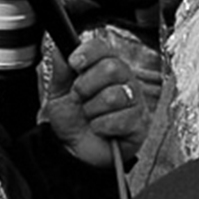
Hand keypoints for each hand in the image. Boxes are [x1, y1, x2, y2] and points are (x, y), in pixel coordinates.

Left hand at [42, 31, 155, 168]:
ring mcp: (135, 100)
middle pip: (112, 68)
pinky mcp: (140, 122)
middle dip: (86, 87)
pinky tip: (100, 129)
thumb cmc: (72, 121)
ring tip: (90, 117)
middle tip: (79, 99)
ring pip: (114, 95)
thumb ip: (59, 72)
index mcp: (104, 67)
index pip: (102, 47)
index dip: (88, 53)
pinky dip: (102, 127)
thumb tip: (59, 50)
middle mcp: (123, 79)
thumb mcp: (58, 95)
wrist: (75, 151)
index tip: (74, 63)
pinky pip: (120, 119)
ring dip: (92, 110)